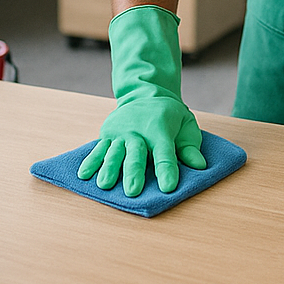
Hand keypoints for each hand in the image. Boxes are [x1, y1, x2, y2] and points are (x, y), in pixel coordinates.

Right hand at [75, 5, 207, 196]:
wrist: (145, 92)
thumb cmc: (169, 116)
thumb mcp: (186, 125)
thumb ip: (190, 147)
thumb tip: (200, 165)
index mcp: (160, 131)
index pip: (165, 154)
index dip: (167, 170)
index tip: (168, 187)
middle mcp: (138, 133)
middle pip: (136, 155)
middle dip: (134, 173)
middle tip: (133, 190)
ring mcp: (120, 134)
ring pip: (114, 153)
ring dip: (109, 169)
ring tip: (105, 185)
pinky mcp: (107, 134)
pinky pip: (98, 149)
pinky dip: (90, 162)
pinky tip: (83, 175)